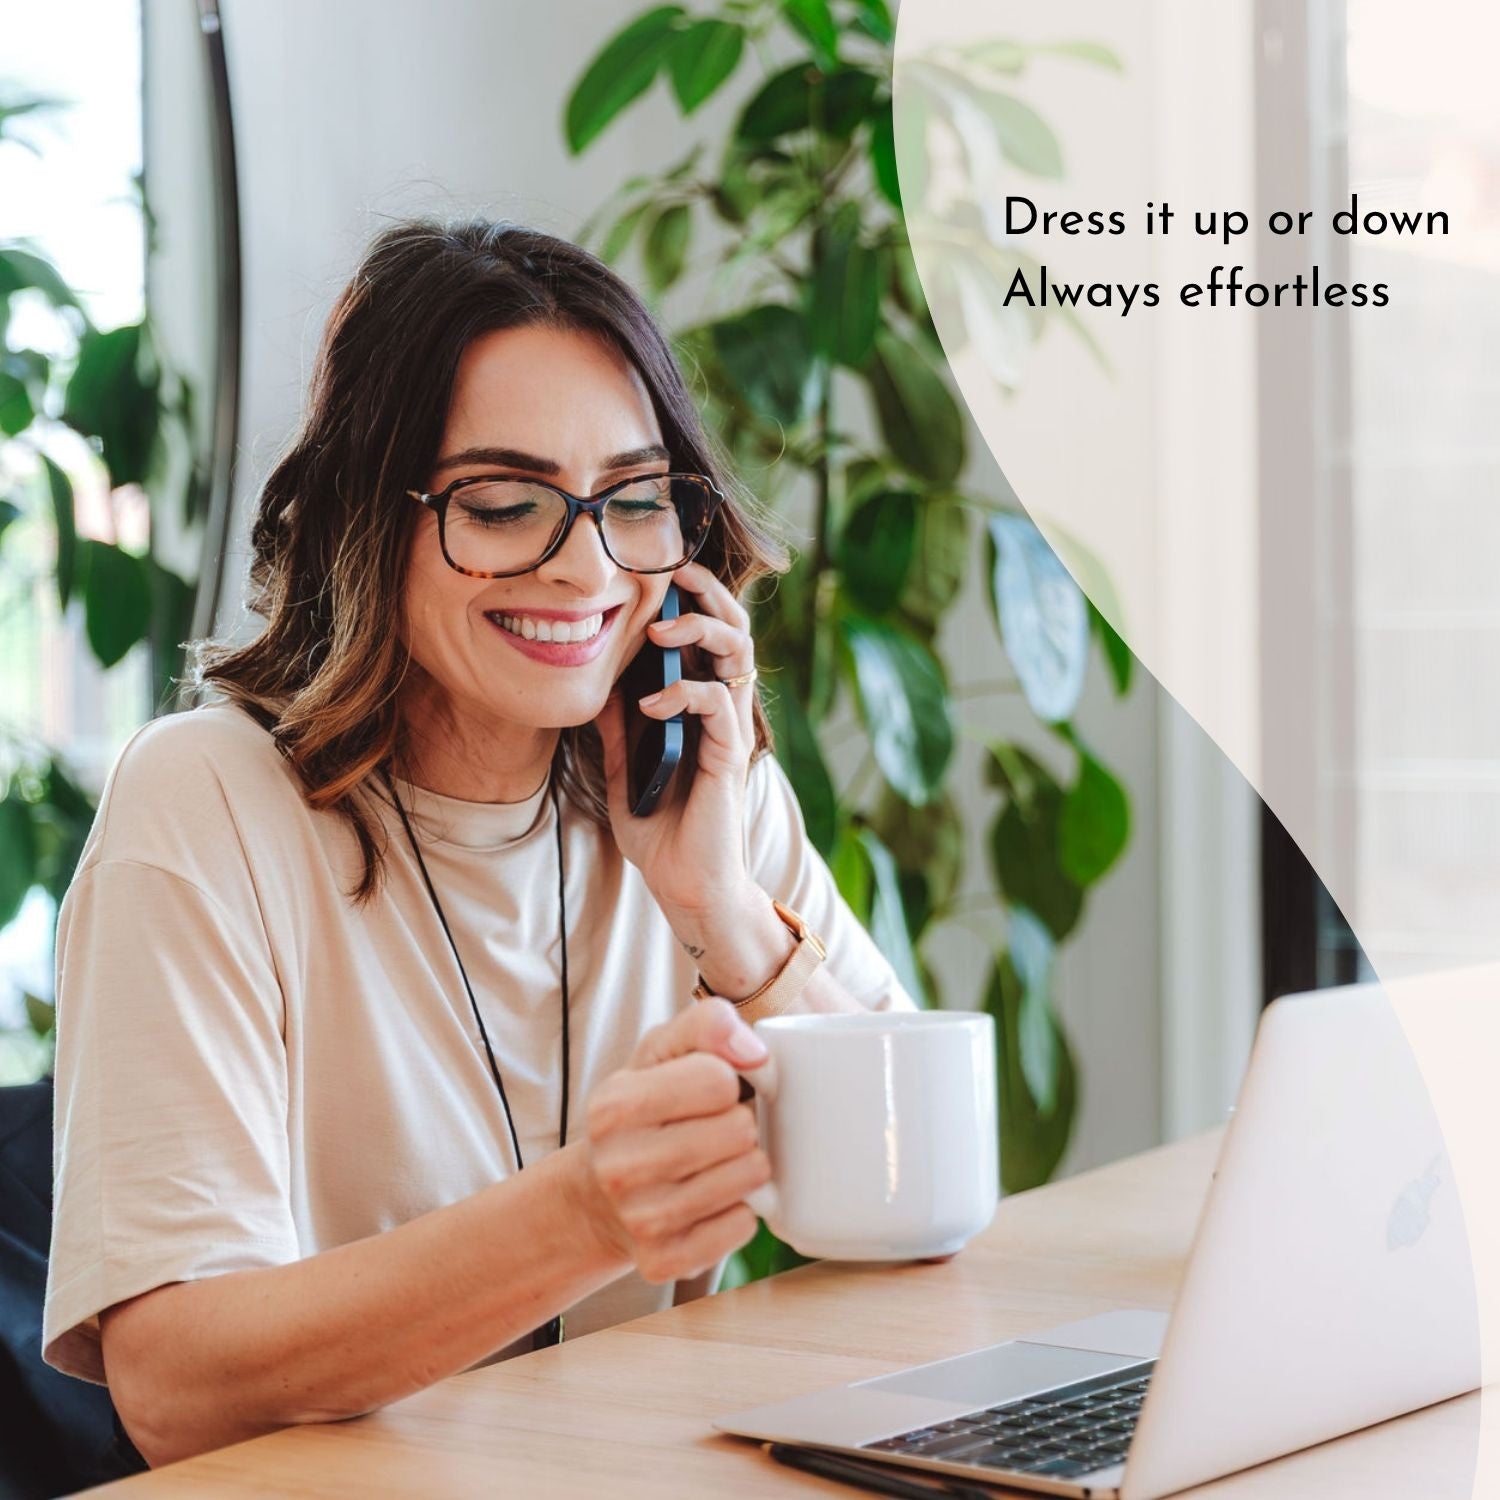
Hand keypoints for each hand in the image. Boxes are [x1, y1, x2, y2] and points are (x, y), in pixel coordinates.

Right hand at [574, 999, 771, 1284]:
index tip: (717, 1088)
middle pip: (739, 1131)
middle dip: (742, 1123)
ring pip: (749, 1179)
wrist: (600, 1193)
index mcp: (615, 1104)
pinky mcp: (663, 1261)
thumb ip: (707, 1025)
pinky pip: (743, 1225)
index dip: (731, 1078)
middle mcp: (619, 1165)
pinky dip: (740, 1210)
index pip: (718, 1079)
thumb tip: (755, 1052)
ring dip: (746, 1165)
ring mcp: (639, 1219)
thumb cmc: (646, 1110)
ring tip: (718, 1160)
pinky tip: (713, 1199)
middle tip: (719, 1128)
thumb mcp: (663, 1051)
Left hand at [594, 558, 757, 921]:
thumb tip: (599, 685)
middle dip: (708, 593)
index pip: (708, 637)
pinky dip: (686, 691)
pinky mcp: (730, 755)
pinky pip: (717, 703)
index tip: (654, 573)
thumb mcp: (626, 771)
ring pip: (738, 653)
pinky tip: (651, 702)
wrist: (686, 887)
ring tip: (660, 627)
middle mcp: (723, 712)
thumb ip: (618, 729)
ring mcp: (730, 730)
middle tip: (674, 572)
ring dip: (702, 628)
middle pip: (735, 629)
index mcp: (702, 709)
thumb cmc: (663, 833)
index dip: (690, 599)